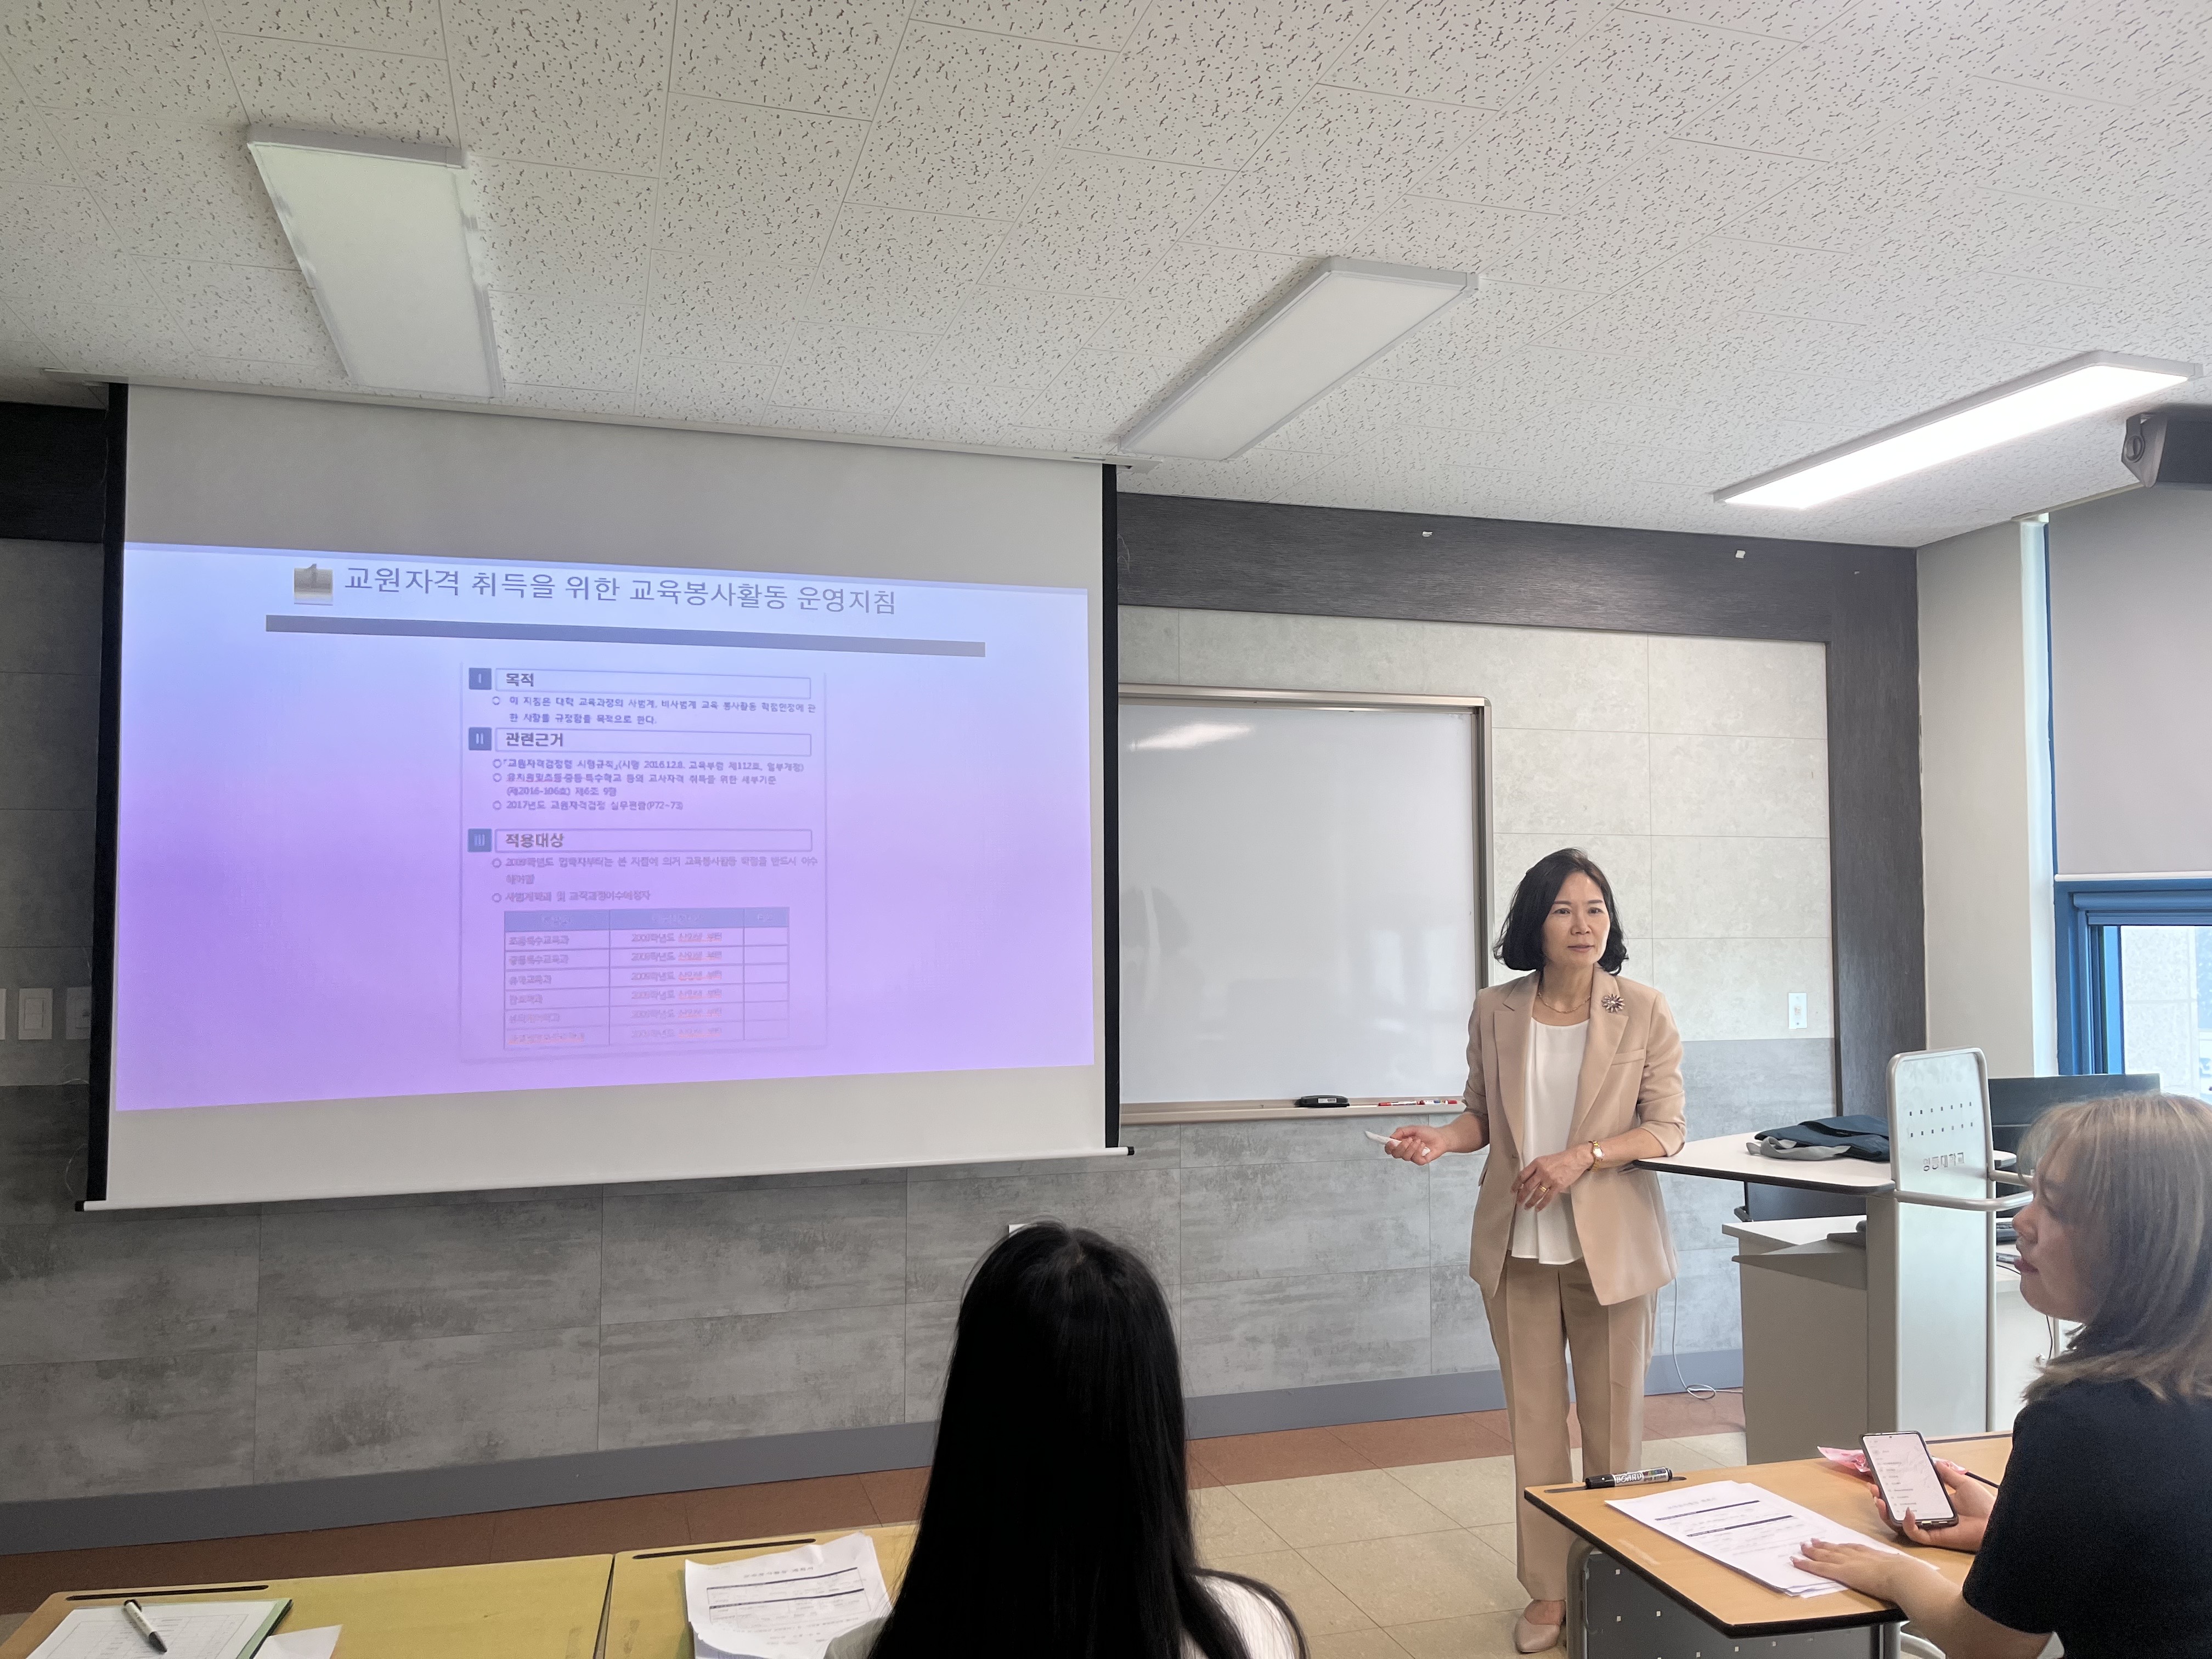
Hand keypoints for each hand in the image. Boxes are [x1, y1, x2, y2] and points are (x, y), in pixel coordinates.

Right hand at [1383, 1124, 1455, 1165]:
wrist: (1441, 1137)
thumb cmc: (1428, 1133)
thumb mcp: (1413, 1128)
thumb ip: (1401, 1131)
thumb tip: (1391, 1136)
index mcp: (1401, 1143)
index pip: (1390, 1148)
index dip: (1388, 1147)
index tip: (1391, 1142)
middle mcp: (1405, 1151)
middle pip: (1395, 1154)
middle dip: (1401, 1147)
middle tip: (1408, 1140)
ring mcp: (1413, 1157)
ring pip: (1405, 1157)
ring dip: (1412, 1148)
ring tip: (1418, 1141)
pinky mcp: (1420, 1161)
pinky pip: (1415, 1159)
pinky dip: (1419, 1151)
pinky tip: (1423, 1146)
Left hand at [1513, 1145, 1595, 1210]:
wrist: (1575, 1159)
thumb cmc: (1561, 1159)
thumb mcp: (1544, 1160)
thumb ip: (1535, 1169)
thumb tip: (1526, 1181)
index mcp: (1537, 1163)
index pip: (1522, 1175)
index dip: (1516, 1184)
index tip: (1512, 1190)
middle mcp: (1541, 1171)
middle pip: (1528, 1186)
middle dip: (1521, 1195)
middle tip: (1518, 1201)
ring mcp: (1549, 1179)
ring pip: (1536, 1194)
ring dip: (1530, 1202)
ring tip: (1527, 1206)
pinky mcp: (1558, 1186)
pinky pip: (1547, 1198)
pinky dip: (1542, 1204)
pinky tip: (1538, 1208)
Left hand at [1792, 1538, 1908, 1598]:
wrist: (1905, 1577)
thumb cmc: (1911, 1576)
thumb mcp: (1907, 1570)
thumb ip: (1903, 1572)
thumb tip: (1910, 1576)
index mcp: (1875, 1554)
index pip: (1855, 1548)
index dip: (1844, 1546)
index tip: (1837, 1544)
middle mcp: (1859, 1555)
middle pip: (1838, 1549)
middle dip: (1825, 1545)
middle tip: (1813, 1541)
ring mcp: (1849, 1562)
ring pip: (1826, 1555)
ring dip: (1813, 1551)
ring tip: (1803, 1547)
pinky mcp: (1842, 1572)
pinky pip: (1819, 1568)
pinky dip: (1806, 1564)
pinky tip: (1796, 1561)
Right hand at [1862, 1461, 1990, 1552]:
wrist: (1998, 1522)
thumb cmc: (1984, 1506)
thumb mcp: (1962, 1483)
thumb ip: (1947, 1474)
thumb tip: (1935, 1461)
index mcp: (1934, 1505)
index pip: (1907, 1498)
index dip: (1892, 1490)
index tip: (1882, 1478)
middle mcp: (1928, 1516)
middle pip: (1897, 1512)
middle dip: (1882, 1501)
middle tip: (1873, 1489)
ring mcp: (1929, 1527)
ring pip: (1900, 1525)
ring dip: (1887, 1513)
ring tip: (1879, 1501)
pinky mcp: (1934, 1537)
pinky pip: (1914, 1534)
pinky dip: (1907, 1523)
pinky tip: (1907, 1511)